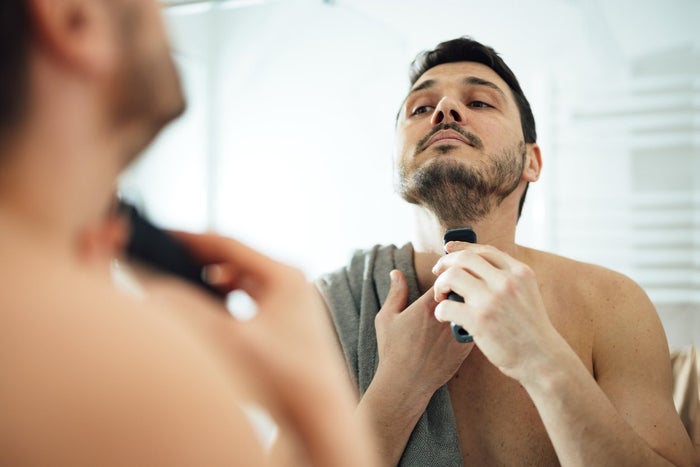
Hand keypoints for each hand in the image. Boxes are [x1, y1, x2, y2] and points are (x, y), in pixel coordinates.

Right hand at [173, 232, 347, 410]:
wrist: (319, 413)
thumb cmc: (283, 376)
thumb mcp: (230, 340)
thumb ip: (189, 312)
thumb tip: (155, 290)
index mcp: (284, 275)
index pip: (228, 244)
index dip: (190, 239)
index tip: (161, 235)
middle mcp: (291, 281)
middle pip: (235, 258)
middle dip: (199, 257)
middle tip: (164, 255)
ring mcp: (292, 299)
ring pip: (243, 278)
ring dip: (213, 276)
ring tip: (180, 276)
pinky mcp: (289, 318)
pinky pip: (250, 296)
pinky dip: (227, 295)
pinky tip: (208, 304)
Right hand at [375, 269, 472, 393]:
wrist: (405, 384)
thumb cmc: (393, 350)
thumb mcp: (387, 318)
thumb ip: (395, 293)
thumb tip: (396, 272)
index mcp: (428, 306)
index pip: (449, 277)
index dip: (449, 275)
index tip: (443, 281)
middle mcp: (447, 318)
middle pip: (465, 291)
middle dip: (463, 287)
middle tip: (455, 292)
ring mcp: (458, 334)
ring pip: (474, 309)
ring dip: (470, 305)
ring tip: (462, 307)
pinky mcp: (466, 349)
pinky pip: (477, 328)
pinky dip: (474, 322)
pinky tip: (465, 324)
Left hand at [432, 242, 563, 382]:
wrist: (542, 359)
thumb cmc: (529, 329)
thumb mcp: (526, 294)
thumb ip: (506, 278)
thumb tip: (475, 264)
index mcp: (519, 272)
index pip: (484, 250)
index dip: (461, 247)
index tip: (447, 249)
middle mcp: (506, 281)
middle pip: (464, 259)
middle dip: (445, 263)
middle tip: (437, 273)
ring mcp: (492, 300)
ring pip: (451, 277)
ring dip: (440, 285)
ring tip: (441, 297)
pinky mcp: (480, 320)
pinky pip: (446, 306)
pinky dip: (440, 310)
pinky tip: (444, 316)